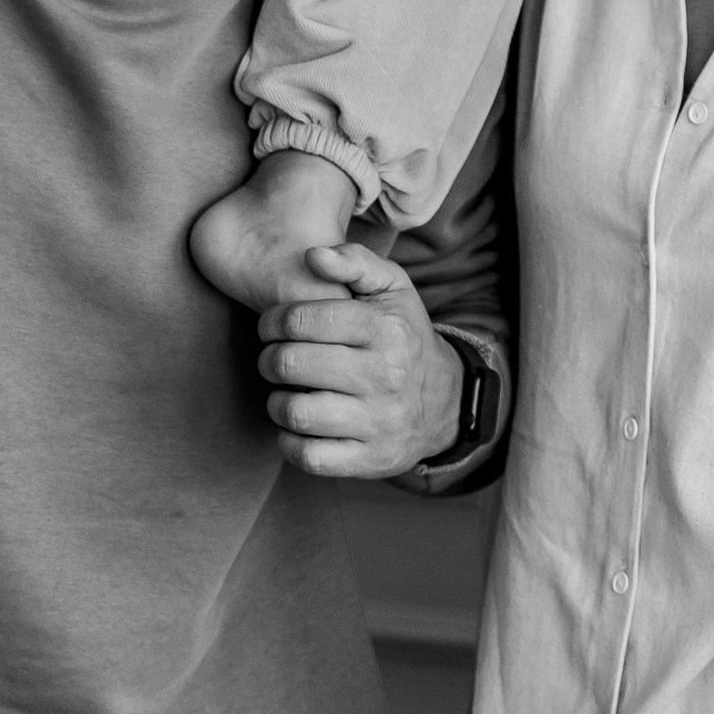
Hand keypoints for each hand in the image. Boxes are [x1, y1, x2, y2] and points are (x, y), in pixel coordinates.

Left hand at [257, 245, 462, 479]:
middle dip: (268, 359)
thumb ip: (355, 261)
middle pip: (290, 364)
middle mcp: (384, 375)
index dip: (271, 321)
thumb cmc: (403, 336)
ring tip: (284, 391)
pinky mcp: (369, 459)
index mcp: (385, 328)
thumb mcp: (393, 288)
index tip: (272, 327)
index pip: (300, 320)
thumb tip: (312, 254)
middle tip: (273, 358)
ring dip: (276, 401)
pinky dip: (289, 442)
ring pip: (295, 412)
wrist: (444, 402)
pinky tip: (296, 426)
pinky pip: (309, 457)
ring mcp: (377, 421)